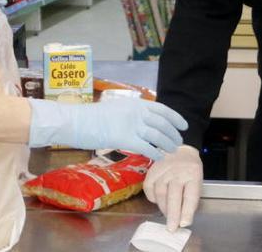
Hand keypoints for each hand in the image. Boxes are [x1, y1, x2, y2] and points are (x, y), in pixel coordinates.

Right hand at [27, 98, 187, 161]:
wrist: (78, 121)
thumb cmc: (93, 116)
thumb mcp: (117, 108)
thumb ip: (132, 113)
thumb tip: (143, 121)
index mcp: (136, 103)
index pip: (162, 109)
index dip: (175, 118)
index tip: (183, 125)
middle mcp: (137, 112)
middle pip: (163, 124)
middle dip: (173, 134)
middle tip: (178, 142)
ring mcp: (132, 125)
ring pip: (158, 136)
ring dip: (168, 144)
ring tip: (172, 151)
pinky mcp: (126, 139)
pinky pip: (147, 148)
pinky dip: (156, 153)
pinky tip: (159, 158)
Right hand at [143, 145, 202, 230]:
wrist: (180, 150)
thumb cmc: (189, 170)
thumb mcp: (196, 181)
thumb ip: (190, 199)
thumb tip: (183, 219)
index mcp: (193, 174)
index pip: (190, 195)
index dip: (187, 211)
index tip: (184, 223)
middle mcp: (177, 172)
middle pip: (173, 196)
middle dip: (172, 215)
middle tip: (171, 228)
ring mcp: (163, 170)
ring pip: (160, 193)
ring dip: (163, 208)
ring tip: (167, 216)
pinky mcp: (152, 170)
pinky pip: (149, 188)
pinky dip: (153, 198)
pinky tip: (158, 201)